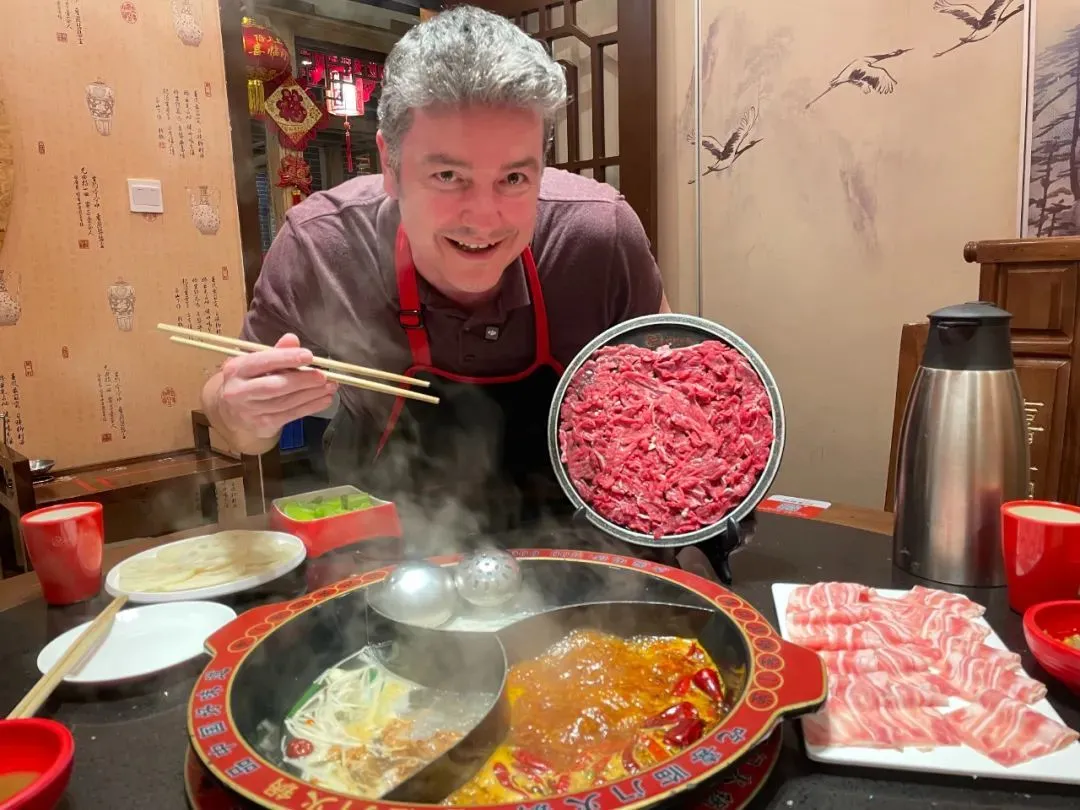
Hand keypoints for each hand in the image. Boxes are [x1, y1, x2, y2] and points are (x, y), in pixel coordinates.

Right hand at [216, 334, 336, 438]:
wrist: (231, 411)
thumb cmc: (249, 380)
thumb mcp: (256, 362)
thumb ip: (276, 351)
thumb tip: (292, 339)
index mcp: (236, 369)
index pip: (263, 362)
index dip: (287, 358)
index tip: (309, 356)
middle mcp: (239, 391)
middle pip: (275, 386)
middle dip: (303, 380)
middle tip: (323, 376)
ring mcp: (249, 411)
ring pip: (286, 402)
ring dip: (312, 394)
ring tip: (330, 387)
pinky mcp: (262, 425)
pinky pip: (291, 415)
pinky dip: (310, 407)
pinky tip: (324, 399)